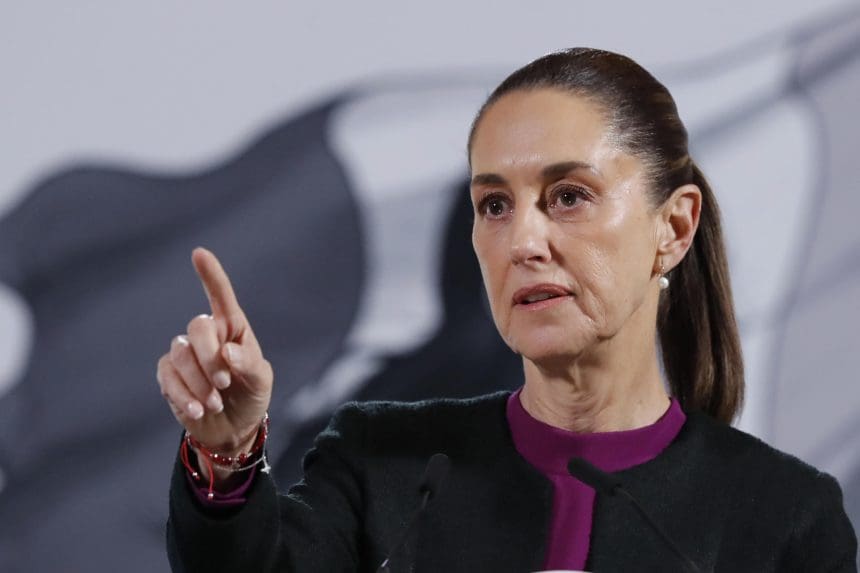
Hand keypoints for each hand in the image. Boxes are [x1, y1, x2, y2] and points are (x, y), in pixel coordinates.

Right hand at [157, 248, 272, 473]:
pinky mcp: (169, 376)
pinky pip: (168, 377)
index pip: (221, 297)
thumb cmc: (250, 395)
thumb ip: (249, 364)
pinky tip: (199, 410)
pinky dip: (184, 396)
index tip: (199, 253)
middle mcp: (207, 336)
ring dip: (199, 383)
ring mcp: (185, 355)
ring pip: (180, 355)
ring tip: (216, 403)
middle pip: (198, 328)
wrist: (233, 429)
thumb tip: (227, 353)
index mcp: (232, 328)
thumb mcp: (260, 381)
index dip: (210, 275)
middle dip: (210, 356)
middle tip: (225, 383)